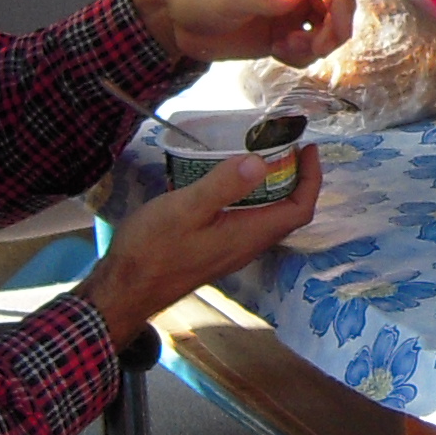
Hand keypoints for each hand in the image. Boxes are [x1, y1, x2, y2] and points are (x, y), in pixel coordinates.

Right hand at [81, 146, 325, 346]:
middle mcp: (247, 246)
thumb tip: (261, 161)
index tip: (309, 147)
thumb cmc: (152, 249)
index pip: (299, 209)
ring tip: (261, 156)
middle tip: (285, 145)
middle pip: (287, 213)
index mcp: (249, 235)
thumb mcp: (186, 209)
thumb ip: (223, 186)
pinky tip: (228, 182)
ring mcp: (230, 250)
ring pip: (266, 217)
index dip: (311, 178)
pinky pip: (246, 221)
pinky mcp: (214, 251)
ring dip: (273, 188)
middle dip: (295, 178)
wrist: (124, 290)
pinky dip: (250, 197)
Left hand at [131, 0, 351, 65]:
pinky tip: (278, 52)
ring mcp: (291, 10)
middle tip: (310, 49)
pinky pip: (308, 47)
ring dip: (315, 46)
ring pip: (326, 29)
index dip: (340, 8)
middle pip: (336, 6)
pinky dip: (302, 55)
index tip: (334, 37)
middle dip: (331, 32)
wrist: (171, 20)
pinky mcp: (283, 33)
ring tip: (284, 50)